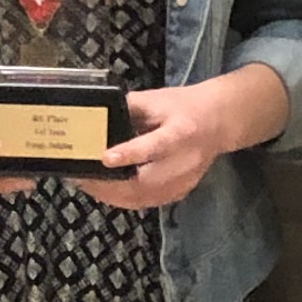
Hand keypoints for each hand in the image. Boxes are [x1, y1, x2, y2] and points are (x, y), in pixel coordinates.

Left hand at [79, 68, 285, 210]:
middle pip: (146, 181)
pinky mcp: (181, 192)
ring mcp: (185, 180)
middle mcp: (185, 160)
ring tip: (88, 185)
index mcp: (180, 131)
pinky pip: (148, 202)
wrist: (218, 121)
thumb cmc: (182, 106)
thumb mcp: (156, 99)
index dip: (130, 153)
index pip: (155, 146)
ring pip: (145, 197)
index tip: (105, 158)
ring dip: (113, 195)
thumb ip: (127, 109)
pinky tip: (106, 192)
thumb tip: (94, 120)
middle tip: (83, 177)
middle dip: (111, 183)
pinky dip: (124, 200)